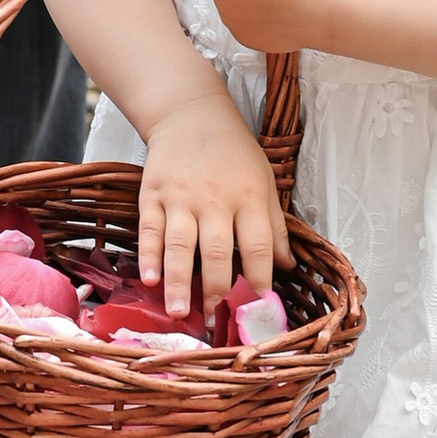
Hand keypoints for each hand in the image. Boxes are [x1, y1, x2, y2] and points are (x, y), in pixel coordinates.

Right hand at [136, 89, 288, 314]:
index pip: (257, 245)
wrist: (191, 114)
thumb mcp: (264, 182)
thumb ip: (275, 226)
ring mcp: (181, 197)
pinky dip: (149, 255)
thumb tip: (287, 267)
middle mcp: (215, 199)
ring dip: (178, 282)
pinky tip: (149, 280)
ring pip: (179, 245)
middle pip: (217, 251)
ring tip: (178, 314)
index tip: (259, 310)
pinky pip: (150, 229)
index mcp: (249, 197)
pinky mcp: (153, 194)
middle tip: (214, 323)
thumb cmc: (234, 153)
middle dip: (216, 291)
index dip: (260, 280)